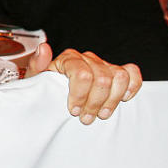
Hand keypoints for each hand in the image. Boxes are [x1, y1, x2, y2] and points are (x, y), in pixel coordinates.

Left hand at [25, 43, 141, 124]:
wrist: (54, 93)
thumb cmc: (46, 87)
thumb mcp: (36, 80)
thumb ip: (37, 64)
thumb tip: (44, 49)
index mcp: (69, 58)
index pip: (82, 74)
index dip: (80, 95)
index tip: (74, 110)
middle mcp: (88, 59)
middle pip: (102, 79)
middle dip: (95, 103)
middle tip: (86, 118)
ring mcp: (104, 65)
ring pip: (119, 77)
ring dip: (112, 100)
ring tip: (102, 114)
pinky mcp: (116, 72)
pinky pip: (132, 73)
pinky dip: (132, 86)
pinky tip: (123, 99)